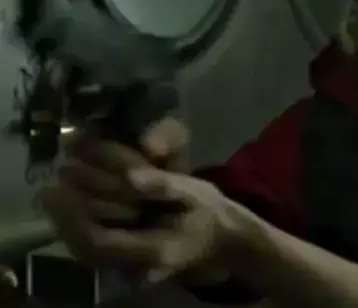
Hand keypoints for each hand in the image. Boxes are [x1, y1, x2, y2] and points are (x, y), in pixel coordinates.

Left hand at [40, 119, 237, 280]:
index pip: (102, 240)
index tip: (60, 186)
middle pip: (87, 250)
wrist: (221, 239)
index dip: (76, 216)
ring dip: (66, 225)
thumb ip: (167, 186)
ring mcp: (133, 269)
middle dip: (64, 219)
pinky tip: (70, 210)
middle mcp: (139, 267)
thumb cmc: (209, 212)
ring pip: (87, 254)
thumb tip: (132, 177)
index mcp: (156, 249)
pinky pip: (94, 251)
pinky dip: (77, 230)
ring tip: (52, 196)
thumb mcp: (197, 193)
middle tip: (48, 189)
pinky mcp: (128, 263)